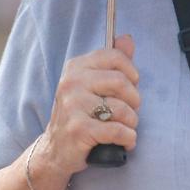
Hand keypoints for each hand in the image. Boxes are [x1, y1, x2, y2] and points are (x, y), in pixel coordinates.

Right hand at [39, 34, 139, 175]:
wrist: (56, 150)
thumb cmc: (80, 115)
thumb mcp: (93, 84)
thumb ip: (112, 62)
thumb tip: (128, 39)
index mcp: (76, 67)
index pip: (115, 57)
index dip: (132, 73)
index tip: (131, 86)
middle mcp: (72, 83)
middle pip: (122, 82)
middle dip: (134, 101)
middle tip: (128, 112)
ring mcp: (73, 106)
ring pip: (123, 109)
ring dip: (131, 123)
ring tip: (123, 128)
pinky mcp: (79, 129)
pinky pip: (118, 131)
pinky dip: (128, 139)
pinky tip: (124, 142)